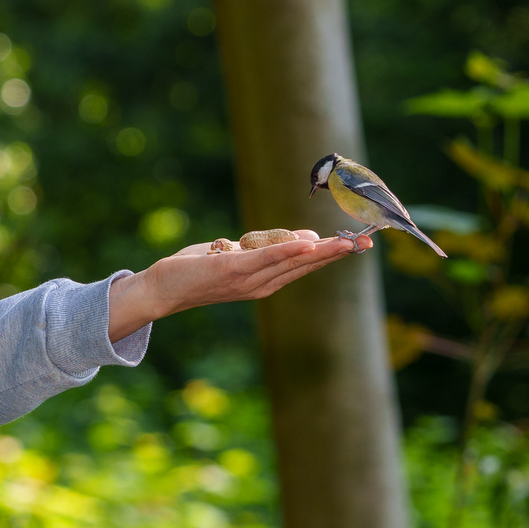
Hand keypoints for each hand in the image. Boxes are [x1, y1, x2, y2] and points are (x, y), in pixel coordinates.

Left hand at [107, 230, 366, 340]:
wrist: (161, 289)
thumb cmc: (195, 270)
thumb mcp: (233, 256)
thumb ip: (262, 248)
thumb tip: (300, 238)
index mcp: (263, 281)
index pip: (304, 266)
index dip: (333, 254)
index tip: (361, 243)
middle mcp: (261, 284)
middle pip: (306, 266)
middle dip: (337, 253)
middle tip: (368, 241)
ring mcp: (247, 279)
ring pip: (291, 262)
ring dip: (320, 251)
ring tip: (346, 241)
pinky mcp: (232, 270)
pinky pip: (264, 259)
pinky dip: (286, 250)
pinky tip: (307, 243)